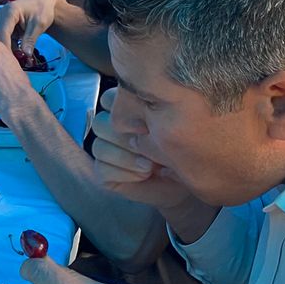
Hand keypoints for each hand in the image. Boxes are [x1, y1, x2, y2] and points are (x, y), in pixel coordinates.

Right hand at [0, 0, 59, 55]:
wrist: (44, 3)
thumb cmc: (43, 11)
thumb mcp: (38, 26)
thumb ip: (30, 40)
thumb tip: (26, 54)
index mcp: (10, 11)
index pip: (2, 32)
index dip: (5, 47)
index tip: (10, 61)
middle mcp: (1, 13)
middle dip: (3, 49)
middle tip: (10, 64)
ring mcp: (0, 18)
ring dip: (4, 48)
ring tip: (12, 61)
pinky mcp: (2, 24)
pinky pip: (1, 37)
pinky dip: (7, 46)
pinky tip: (14, 54)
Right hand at [92, 87, 192, 210]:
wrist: (186, 183)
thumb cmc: (182, 151)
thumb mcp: (171, 129)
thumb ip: (150, 117)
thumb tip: (134, 120)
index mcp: (126, 109)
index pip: (107, 100)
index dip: (122, 109)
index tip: (147, 126)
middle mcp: (112, 128)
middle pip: (99, 123)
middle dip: (126, 138)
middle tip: (150, 149)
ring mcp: (106, 150)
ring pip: (99, 147)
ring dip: (127, 158)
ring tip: (151, 166)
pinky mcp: (104, 173)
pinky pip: (102, 169)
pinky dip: (125, 174)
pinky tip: (143, 176)